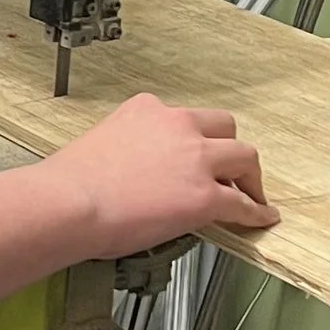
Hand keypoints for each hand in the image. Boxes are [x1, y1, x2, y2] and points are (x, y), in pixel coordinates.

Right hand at [51, 94, 277, 254]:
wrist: (68, 203)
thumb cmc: (70, 183)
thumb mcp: (101, 144)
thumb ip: (128, 151)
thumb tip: (132, 175)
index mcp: (147, 110)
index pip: (184, 119)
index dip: (194, 140)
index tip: (193, 156)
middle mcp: (176, 125)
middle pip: (224, 127)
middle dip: (230, 149)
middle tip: (231, 171)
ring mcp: (194, 159)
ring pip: (244, 156)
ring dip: (250, 177)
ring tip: (252, 195)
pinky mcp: (204, 195)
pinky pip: (242, 203)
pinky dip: (256, 211)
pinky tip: (261, 218)